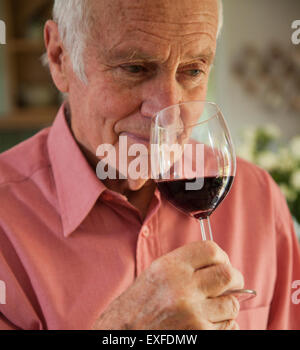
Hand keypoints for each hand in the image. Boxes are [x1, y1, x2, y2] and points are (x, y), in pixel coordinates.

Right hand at [92, 241, 243, 329]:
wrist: (124, 332)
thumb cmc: (140, 303)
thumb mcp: (158, 272)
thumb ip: (187, 265)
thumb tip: (220, 264)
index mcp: (170, 267)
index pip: (211, 250)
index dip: (222, 256)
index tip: (222, 262)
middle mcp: (182, 287)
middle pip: (228, 274)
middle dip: (235, 278)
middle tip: (231, 282)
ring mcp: (192, 313)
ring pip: (232, 303)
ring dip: (228, 303)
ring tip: (214, 304)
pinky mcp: (199, 334)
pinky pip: (228, 325)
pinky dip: (224, 321)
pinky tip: (209, 319)